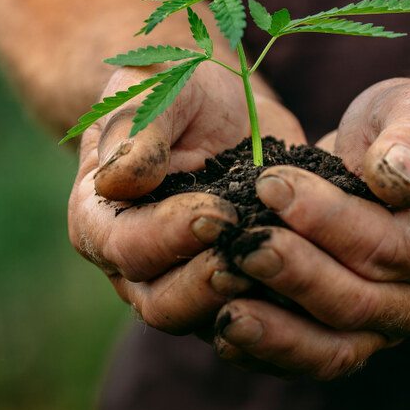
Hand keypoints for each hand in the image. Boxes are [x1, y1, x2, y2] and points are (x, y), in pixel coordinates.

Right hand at [67, 63, 304, 334]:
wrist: (219, 105)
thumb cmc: (174, 89)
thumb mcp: (154, 88)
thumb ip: (137, 128)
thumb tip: (119, 179)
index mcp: (99, 219)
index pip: (126, 246)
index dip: (170, 235)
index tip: (217, 211)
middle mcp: (132, 266)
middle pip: (161, 303)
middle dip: (207, 282)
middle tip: (253, 249)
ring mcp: (181, 285)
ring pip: (207, 321)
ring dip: (247, 299)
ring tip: (284, 266)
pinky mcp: (229, 291)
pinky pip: (252, 318)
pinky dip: (279, 307)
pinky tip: (310, 279)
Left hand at [213, 78, 409, 378]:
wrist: (404, 158)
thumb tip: (397, 176)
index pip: (388, 245)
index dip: (327, 220)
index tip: (272, 185)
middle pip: (356, 304)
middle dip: (294, 276)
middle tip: (242, 246)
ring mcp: (386, 325)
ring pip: (332, 348)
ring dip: (275, 334)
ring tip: (225, 314)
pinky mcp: (348, 335)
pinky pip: (308, 356)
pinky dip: (267, 352)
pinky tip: (223, 334)